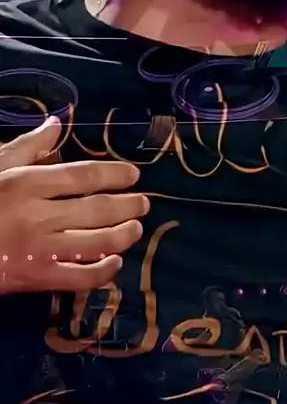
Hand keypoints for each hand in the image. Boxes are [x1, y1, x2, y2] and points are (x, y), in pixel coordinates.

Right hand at [0, 116, 148, 293]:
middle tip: (144, 203)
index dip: (114, 173)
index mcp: (28, 183)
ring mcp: (40, 249)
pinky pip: (79, 278)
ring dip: (122, 235)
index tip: (133, 175)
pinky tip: (115, 264)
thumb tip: (55, 124)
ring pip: (95, 243)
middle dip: (127, 205)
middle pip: (97, 208)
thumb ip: (26, 146)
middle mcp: (39, 214)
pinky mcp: (36, 278)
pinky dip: (103, 272)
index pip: (83, 175)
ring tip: (136, 229)